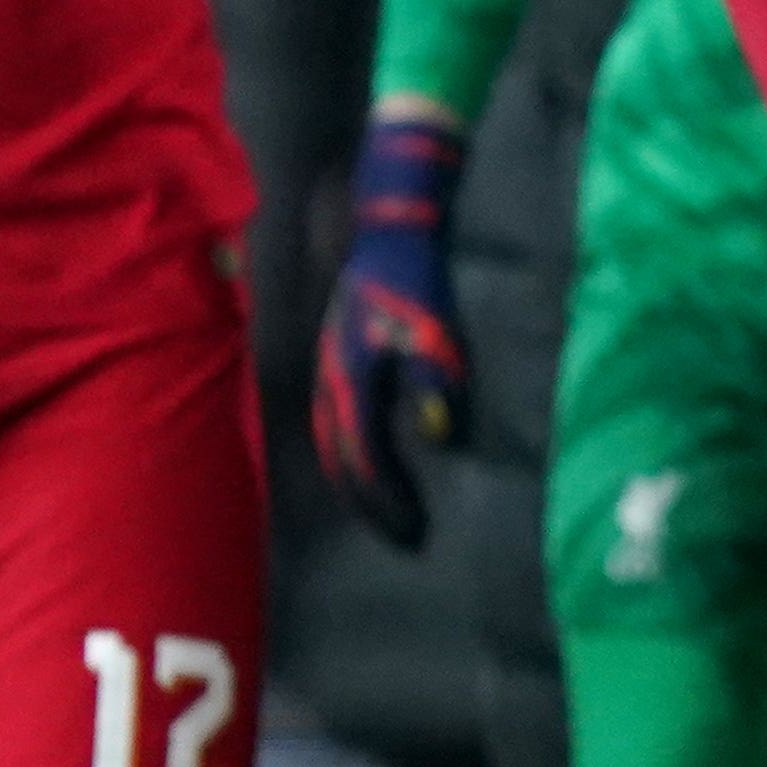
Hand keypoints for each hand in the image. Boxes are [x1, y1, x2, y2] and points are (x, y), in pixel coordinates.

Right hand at [313, 106, 469, 546]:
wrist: (387, 230)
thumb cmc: (414, 277)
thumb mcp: (435, 329)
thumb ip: (436, 381)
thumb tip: (438, 437)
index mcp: (352, 379)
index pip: (364, 455)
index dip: (386, 497)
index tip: (412, 529)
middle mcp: (331, 380)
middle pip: (341, 457)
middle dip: (368, 501)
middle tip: (400, 536)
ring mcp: (328, 369)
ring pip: (331, 440)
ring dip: (355, 479)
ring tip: (381, 510)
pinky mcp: (337, 358)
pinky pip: (334, 419)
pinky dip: (347, 450)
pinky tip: (368, 458)